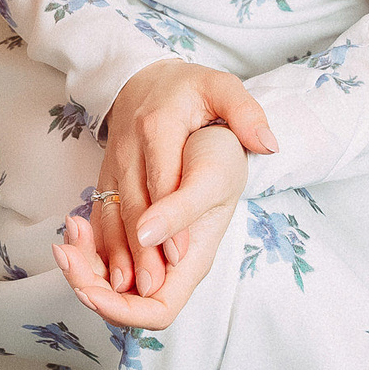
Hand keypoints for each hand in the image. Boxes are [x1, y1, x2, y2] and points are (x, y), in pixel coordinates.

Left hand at [55, 125, 245, 329]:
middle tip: (64, 251)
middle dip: (88, 282)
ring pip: (109, 274)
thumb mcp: (209, 179)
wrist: (219, 132)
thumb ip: (180, 212)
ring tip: (69, 229)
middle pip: (124, 297)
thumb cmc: (221, 156)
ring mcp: (150, 247)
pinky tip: (75, 221)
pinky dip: (87, 242)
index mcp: (192, 261)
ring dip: (83, 259)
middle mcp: (169, 262)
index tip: (89, 291)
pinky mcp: (134, 227)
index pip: (157, 310)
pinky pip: (105, 249)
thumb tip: (145, 238)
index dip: (122, 310)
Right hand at [98, 60, 275, 297]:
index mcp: (159, 126)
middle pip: (132, 204)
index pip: (162, 178)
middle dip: (140, 249)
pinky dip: (101, 247)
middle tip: (153, 287)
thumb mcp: (221, 87)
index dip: (170, 218)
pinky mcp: (104, 179)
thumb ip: (245, 111)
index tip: (178, 254)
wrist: (142, 78)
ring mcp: (113, 165)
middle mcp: (130, 148)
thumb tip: (268, 143)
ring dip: (116, 254)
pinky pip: (100, 216)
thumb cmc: (188, 89)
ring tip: (126, 291)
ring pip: (111, 214)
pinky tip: (109, 276)